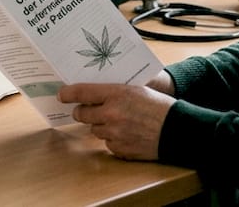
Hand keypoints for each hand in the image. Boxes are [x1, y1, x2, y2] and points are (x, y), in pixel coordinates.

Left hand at [58, 82, 175, 160]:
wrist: (177, 129)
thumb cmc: (159, 107)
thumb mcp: (137, 89)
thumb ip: (114, 92)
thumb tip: (93, 94)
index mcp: (116, 94)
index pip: (82, 92)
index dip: (68, 93)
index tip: (61, 95)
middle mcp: (111, 114)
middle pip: (82, 114)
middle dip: (83, 111)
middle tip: (88, 109)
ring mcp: (114, 134)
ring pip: (95, 129)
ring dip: (102, 125)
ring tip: (119, 121)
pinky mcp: (119, 149)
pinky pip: (107, 144)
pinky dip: (114, 139)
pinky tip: (128, 134)